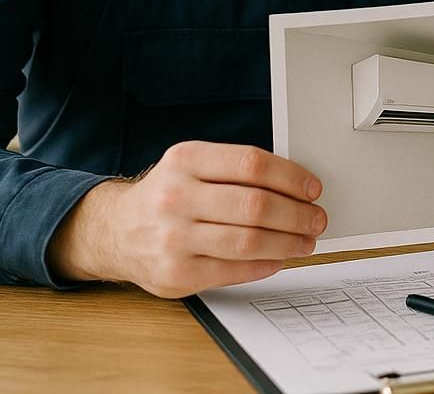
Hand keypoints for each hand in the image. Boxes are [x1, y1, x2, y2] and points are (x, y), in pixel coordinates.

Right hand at [47, 141, 326, 297]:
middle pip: (256, 205)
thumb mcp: (192, 164)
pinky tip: (279, 259)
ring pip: (249, 241)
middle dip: (298, 214)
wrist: (117, 230)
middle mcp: (176, 197)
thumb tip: (296, 186)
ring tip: (306, 241)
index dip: (291, 177)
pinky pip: (233, 270)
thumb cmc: (168, 195)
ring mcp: (174, 238)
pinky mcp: (176, 274)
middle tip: (316, 218)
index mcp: (186, 160)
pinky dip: (265, 265)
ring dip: (289, 243)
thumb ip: (235, 169)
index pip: (253, 164)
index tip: (312, 189)